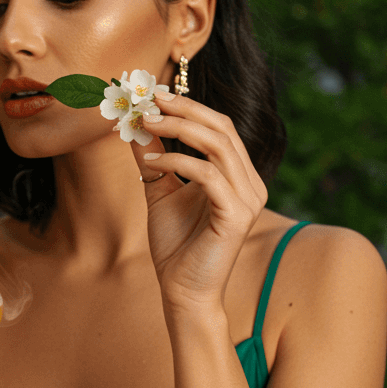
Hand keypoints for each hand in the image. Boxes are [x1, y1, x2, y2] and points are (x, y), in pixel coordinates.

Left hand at [132, 89, 267, 313]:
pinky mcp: (237, 216)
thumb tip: (136, 126)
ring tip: (147, 125)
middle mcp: (250, 183)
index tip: (154, 95)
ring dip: (179, 130)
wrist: (183, 291)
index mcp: (237, 175)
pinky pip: (208, 176)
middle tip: (150, 100)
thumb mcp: (160, 193)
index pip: (218, 127)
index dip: (188, 107)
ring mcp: (248, 199)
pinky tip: (152, 164)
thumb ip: (154, 160)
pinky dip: (178, 163)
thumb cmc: (176, 246)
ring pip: (218, 145)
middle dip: (184, 109)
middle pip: (222, 127)